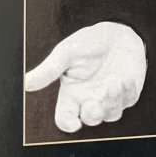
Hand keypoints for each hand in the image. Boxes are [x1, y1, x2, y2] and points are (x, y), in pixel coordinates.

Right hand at [24, 23, 146, 131]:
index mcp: (72, 94)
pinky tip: (125, 79)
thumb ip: (49, 69)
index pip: (65, 118)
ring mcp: (109, 98)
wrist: (116, 32)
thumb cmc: (88, 42)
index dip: (68, 124)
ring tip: (113, 81)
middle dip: (93, 114)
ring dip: (112, 101)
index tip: (73, 124)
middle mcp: (90, 100)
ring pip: (112, 114)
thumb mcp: (67, 53)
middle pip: (90, 120)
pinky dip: (127, 92)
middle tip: (95, 101)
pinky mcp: (127, 93)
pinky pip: (129, 100)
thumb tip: (26, 83)